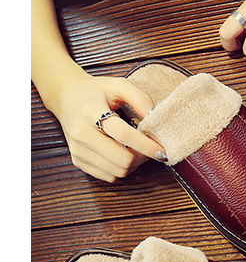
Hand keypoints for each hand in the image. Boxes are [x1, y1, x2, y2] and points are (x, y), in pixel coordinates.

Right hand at [50, 70, 164, 182]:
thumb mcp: (118, 85)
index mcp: (90, 111)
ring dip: (134, 165)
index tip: (163, 151)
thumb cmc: (96, 91)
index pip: (124, 135)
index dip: (147, 146)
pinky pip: (108, 176)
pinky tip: (124, 155)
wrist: (66, 97)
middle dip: (143, 157)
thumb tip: (155, 117)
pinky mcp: (78, 161)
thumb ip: (140, 98)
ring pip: (117, 171)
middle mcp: (81, 133)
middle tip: (150, 149)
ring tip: (137, 150)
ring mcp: (78, 150)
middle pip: (122, 159)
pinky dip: (122, 169)